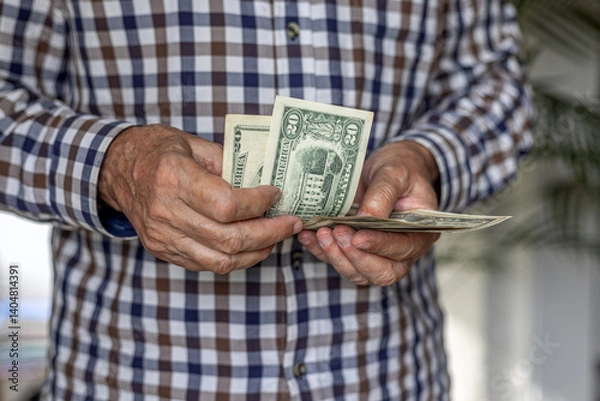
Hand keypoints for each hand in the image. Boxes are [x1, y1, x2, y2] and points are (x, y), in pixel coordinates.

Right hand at [98, 124, 301, 272]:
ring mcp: (162, 237)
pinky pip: (206, 264)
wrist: (117, 170)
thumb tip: (265, 180)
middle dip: (270, 233)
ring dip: (257, 251)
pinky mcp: (163, 250)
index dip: (259, 203)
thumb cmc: (158, 150)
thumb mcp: (192, 143)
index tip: (276, 194)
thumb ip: (228, 162)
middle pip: (229, 238)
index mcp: (173, 179)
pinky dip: (235, 259)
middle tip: (291, 223)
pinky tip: (252, 246)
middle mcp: (166, 213)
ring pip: (221, 260)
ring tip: (276, 237)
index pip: (227, 205)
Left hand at [297, 141, 439, 285]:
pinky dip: (321, 252)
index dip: (379, 245)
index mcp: (420, 233)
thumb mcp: (395, 173)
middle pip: (381, 272)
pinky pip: (339, 261)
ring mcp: (378, 255)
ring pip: (358, 272)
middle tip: (336, 233)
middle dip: (355, 257)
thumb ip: (383, 194)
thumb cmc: (400, 169)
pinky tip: (307, 235)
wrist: (389, 169)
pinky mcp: (357, 252)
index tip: (357, 237)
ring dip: (336, 256)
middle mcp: (402, 252)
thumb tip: (367, 218)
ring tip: (320, 233)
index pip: (401, 249)